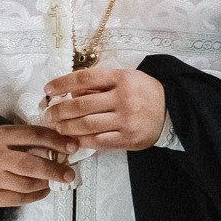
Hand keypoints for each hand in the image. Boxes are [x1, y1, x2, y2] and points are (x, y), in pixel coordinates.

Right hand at [0, 123, 77, 206]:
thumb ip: (34, 140)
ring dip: (45, 184)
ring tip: (53, 181)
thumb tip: (68, 146)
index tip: (73, 147)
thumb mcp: (11, 137)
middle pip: (29, 164)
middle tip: (69, 174)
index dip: (56, 141)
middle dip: (54, 170)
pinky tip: (43, 190)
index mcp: (1, 135)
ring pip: (25, 184)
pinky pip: (18, 199)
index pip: (33, 135)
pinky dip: (35, 196)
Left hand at [43, 66, 166, 152]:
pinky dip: (83, 141)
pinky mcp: (128, 138)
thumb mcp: (126, 78)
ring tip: (58, 127)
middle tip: (49, 114)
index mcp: (122, 78)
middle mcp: (123, 98)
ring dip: (67, 127)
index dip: (62, 83)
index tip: (48, 89)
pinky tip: (75, 139)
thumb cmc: (144, 93)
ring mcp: (126, 120)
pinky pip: (98, 141)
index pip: (84, 79)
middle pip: (81, 105)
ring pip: (86, 125)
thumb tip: (71, 92)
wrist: (172, 111)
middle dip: (59, 111)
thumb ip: (101, 84)